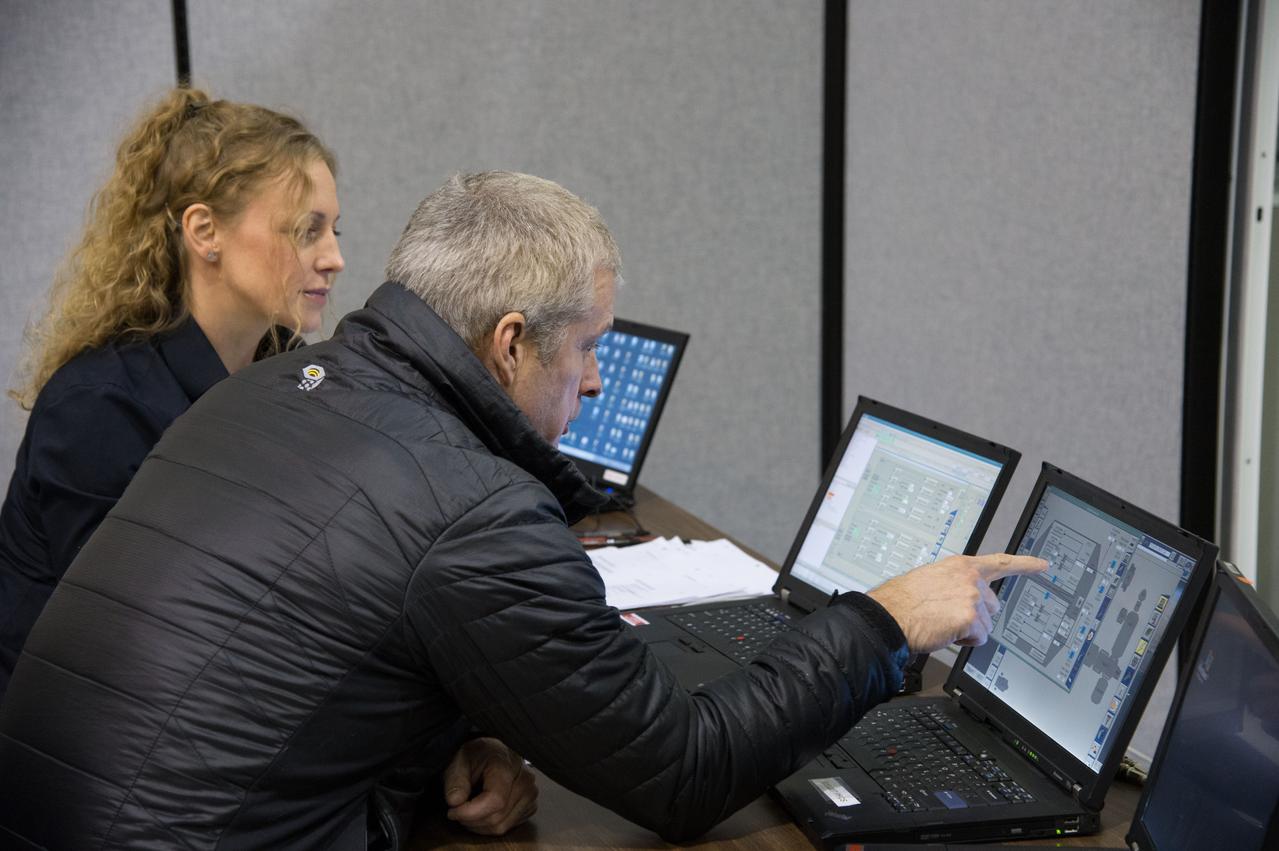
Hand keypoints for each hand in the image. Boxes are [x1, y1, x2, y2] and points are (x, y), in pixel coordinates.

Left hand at [442, 737, 538, 834]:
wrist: (492, 753)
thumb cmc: (476, 756)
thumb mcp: (459, 761)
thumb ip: (455, 780)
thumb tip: (455, 800)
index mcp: (506, 765)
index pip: (495, 800)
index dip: (470, 812)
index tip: (453, 810)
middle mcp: (524, 780)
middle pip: (496, 817)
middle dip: (470, 820)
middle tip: (456, 810)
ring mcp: (530, 794)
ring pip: (501, 827)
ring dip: (478, 825)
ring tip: (468, 810)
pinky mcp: (530, 806)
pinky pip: (507, 827)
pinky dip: (489, 826)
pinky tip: (482, 811)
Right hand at [867, 553, 1046, 653]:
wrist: (889, 615)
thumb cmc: (901, 601)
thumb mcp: (930, 579)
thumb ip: (954, 583)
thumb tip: (962, 597)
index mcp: (960, 566)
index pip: (999, 562)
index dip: (1025, 565)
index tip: (1043, 566)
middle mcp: (970, 578)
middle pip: (993, 605)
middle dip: (976, 615)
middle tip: (949, 617)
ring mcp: (972, 596)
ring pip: (986, 624)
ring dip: (968, 630)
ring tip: (942, 624)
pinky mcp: (970, 617)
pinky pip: (980, 638)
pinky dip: (964, 641)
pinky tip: (945, 632)